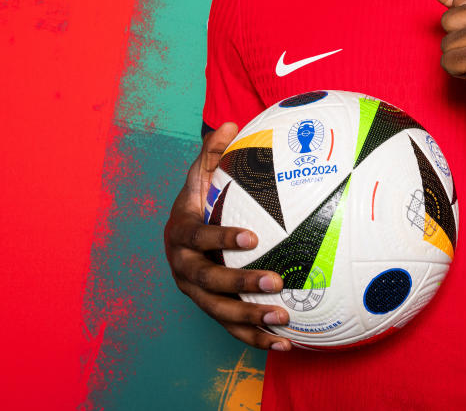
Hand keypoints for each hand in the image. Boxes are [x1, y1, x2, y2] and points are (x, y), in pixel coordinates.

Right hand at [162, 121, 292, 350]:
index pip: (198, 237)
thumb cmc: (197, 202)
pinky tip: (287, 343)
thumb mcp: (199, 177)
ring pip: (220, 312)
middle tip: (278, 282)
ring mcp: (195, 293)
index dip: (221, 239)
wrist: (178, 236)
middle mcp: (183, 267)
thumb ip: (213, 153)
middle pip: (209, 282)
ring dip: (251, 318)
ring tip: (285, 318)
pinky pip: (231, 329)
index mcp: (180, 233)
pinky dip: (256, 338)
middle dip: (242, 285)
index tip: (252, 237)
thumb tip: (231, 122)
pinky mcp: (209, 310)